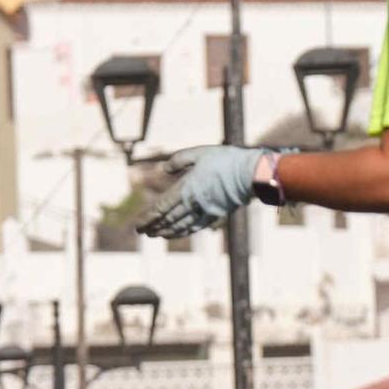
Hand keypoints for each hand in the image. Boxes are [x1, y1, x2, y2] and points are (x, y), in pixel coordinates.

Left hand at [138, 146, 269, 238]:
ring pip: (182, 226)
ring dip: (167, 232)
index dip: (149, 218)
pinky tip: (179, 233)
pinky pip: (196, 226)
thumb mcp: (198, 153)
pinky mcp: (216, 214)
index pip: (162, 207)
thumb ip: (178, 160)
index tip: (138, 225)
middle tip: (143, 232)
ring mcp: (205, 211)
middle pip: (169, 220)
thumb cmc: (224, 160)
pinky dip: (184, 231)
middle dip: (155, 227)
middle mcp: (193, 203)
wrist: (250, 174)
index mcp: (186, 188)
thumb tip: (163, 169)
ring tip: (157, 235)